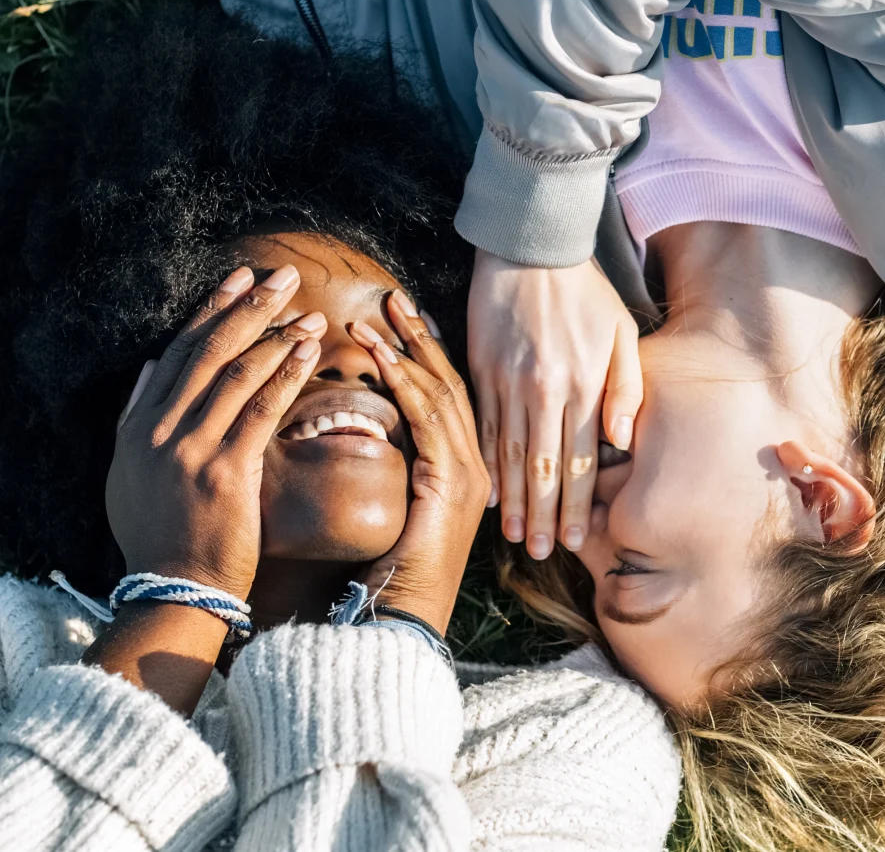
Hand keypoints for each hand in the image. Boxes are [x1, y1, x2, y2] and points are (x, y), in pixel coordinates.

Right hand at [106, 264, 323, 600]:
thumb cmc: (160, 533)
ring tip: (310, 313)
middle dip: (250, 306)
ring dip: (278, 336)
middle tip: (284, 276)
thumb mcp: (129, 473)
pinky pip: (262, 409)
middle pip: (211, 351)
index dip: (212, 310)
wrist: (175, 589)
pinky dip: (287, 374)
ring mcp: (192, 449)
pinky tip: (309, 351)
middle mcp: (161, 431)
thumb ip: (137, 415)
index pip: (180, 351)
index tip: (241, 278)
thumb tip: (151, 365)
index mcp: (140, 427)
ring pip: (239, 373)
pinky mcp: (227, 471)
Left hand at [350, 291, 490, 634]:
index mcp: (466, 471)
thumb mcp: (398, 511)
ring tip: (380, 314)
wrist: (401, 621)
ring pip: (440, 393)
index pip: (450, 398)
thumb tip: (373, 434)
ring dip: (407, 350)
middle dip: (421, 339)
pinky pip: (427, 418)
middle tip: (396, 299)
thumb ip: (400, 470)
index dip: (428, 355)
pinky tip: (381, 355)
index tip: (405, 319)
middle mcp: (477, 466)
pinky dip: (402, 382)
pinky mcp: (451, 481)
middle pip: (451, 385)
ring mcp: (469, 473)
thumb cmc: (390, 575)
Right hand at [467, 251, 641, 559]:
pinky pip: (482, 426)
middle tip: (539, 553)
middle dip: (542, 516)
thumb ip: (625, 387)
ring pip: (509, 454)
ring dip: (512, 500)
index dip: (576, 505)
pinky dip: (486, 462)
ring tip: (512, 536)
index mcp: (581, 384)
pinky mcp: (481, 369)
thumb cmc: (585, 290)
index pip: (579, 461)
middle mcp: (543, 390)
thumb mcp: (621, 332)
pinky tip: (487, 491)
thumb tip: (622, 440)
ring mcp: (507, 382)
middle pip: (542, 468)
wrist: (530, 247)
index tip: (574, 539)